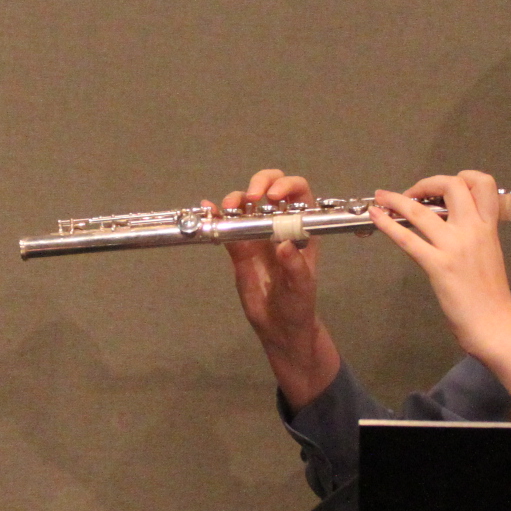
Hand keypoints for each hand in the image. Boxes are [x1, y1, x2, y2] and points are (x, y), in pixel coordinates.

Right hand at [219, 168, 340, 408]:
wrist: (280, 327)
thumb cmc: (298, 304)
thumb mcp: (302, 287)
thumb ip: (295, 266)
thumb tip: (285, 243)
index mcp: (302, 229)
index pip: (299, 193)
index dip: (286, 185)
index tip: (272, 197)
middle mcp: (280, 225)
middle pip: (270, 187)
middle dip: (260, 183)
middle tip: (250, 198)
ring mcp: (257, 234)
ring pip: (246, 204)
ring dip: (236, 199)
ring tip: (227, 208)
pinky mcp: (238, 248)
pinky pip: (226, 227)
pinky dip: (216, 216)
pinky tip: (207, 211)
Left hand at [370, 170, 510, 420]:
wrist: (497, 326)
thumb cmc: (493, 298)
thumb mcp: (489, 255)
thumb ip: (475, 237)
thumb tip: (455, 227)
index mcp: (489, 228)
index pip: (483, 184)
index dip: (463, 176)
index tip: (444, 188)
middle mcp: (474, 230)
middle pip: (452, 186)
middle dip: (428, 182)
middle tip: (413, 193)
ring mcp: (455, 247)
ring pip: (422, 210)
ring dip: (397, 199)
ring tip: (381, 196)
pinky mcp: (438, 265)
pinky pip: (408, 238)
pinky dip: (388, 224)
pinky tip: (377, 217)